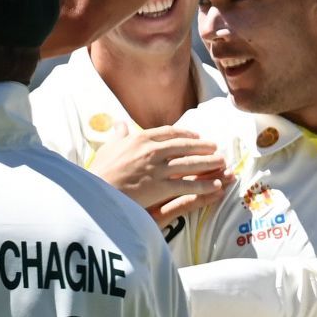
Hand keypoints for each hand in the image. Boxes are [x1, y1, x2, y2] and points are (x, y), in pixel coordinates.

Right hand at [89, 127, 232, 216]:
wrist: (95, 192)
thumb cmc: (99, 172)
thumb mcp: (108, 147)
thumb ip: (118, 135)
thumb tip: (120, 123)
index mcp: (140, 138)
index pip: (169, 132)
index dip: (185, 134)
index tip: (196, 136)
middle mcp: (152, 150)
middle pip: (184, 146)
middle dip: (202, 147)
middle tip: (215, 148)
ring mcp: (157, 168)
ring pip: (190, 163)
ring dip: (208, 163)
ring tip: (221, 163)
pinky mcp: (160, 186)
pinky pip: (187, 185)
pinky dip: (203, 185)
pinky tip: (215, 186)